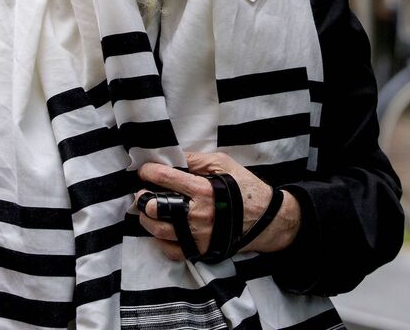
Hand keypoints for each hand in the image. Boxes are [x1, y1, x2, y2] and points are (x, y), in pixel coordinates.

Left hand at [136, 151, 300, 260]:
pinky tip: (161, 230)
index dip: (149, 172)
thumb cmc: (245, 189)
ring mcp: (198, 236)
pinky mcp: (200, 251)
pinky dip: (160, 241)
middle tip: (143, 193)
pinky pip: (171, 250)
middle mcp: (198, 215)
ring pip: (158, 230)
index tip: (144, 170)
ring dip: (147, 219)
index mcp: (204, 190)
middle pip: (156, 207)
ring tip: (148, 210)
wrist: (266, 220)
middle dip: (143, 198)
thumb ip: (197, 160)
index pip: (166, 179)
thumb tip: (172, 158)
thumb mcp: (224, 164)